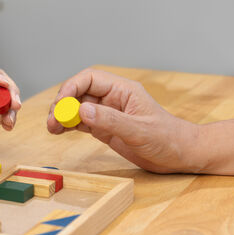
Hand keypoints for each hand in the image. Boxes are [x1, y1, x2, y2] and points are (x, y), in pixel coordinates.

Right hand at [47, 69, 200, 172]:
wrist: (181, 155)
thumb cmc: (168, 139)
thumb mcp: (139, 131)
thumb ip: (110, 120)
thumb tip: (81, 110)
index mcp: (123, 90)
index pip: (90, 79)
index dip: (71, 88)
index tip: (60, 105)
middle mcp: (113, 99)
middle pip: (79, 93)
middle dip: (62, 104)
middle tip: (52, 121)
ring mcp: (108, 113)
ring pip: (77, 108)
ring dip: (62, 116)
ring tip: (52, 128)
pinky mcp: (105, 128)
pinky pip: (82, 122)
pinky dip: (68, 125)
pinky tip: (59, 131)